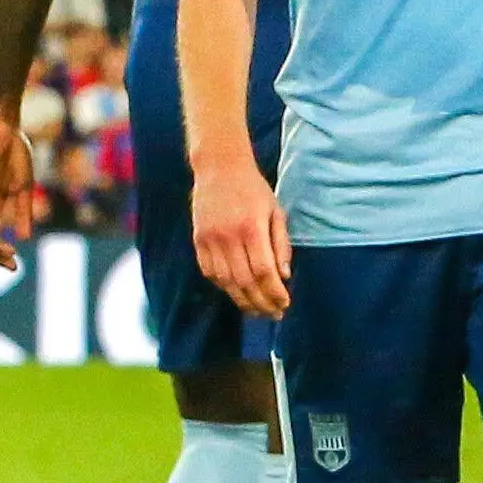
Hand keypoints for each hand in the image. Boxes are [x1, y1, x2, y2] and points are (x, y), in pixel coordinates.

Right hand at [193, 155, 290, 318]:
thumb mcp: (276, 212)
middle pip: (245, 281)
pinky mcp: (198, 240)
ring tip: (257, 311)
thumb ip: (281, 244)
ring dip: (242, 300)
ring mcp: (210, 239)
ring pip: (225, 281)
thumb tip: (285, 276)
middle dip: (261, 303)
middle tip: (273, 314)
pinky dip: (223, 286)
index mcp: (251, 227)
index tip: (285, 304)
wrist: (219, 168)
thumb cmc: (254, 190)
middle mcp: (228, 236)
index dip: (274, 292)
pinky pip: (209, 272)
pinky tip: (236, 293)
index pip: (264, 271)